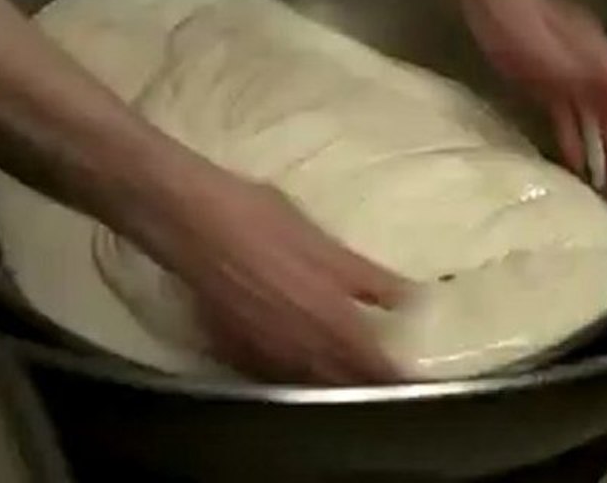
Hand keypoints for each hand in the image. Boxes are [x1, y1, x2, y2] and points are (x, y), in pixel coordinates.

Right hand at [138, 159, 407, 383]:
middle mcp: (300, 350)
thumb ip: (370, 279)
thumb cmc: (266, 222)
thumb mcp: (328, 245)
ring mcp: (263, 356)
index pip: (373, 367)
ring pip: (304, 384)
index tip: (409, 379)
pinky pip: (267, 376)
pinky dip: (287, 374)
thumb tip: (411, 299)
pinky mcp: (232, 351)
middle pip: (340, 384)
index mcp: (332, 323)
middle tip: (378, 379)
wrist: (196, 221)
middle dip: (361, 384)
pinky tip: (291, 363)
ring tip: (341, 376)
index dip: (394, 376)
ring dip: (326, 383)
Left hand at [461, 0, 606, 203]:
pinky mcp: (542, 80)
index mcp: (602, 62)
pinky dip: (573, 138)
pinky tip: (572, 160)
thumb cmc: (522, 25)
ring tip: (605, 185)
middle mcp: (591, 69)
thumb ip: (590, 84)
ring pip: (591, 119)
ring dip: (600, 149)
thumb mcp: (559, 59)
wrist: (491, 0)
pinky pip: (565, 116)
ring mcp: (566, 74)